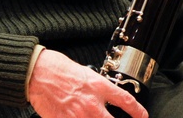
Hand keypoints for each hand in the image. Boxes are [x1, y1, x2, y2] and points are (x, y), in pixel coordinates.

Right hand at [28, 48, 147, 117]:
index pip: (126, 101)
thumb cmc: (61, 69)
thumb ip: (98, 89)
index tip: (143, 117)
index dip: (138, 112)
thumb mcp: (87, 74)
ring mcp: (77, 115)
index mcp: (100, 87)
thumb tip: (106, 99)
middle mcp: (92, 103)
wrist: (39, 73)